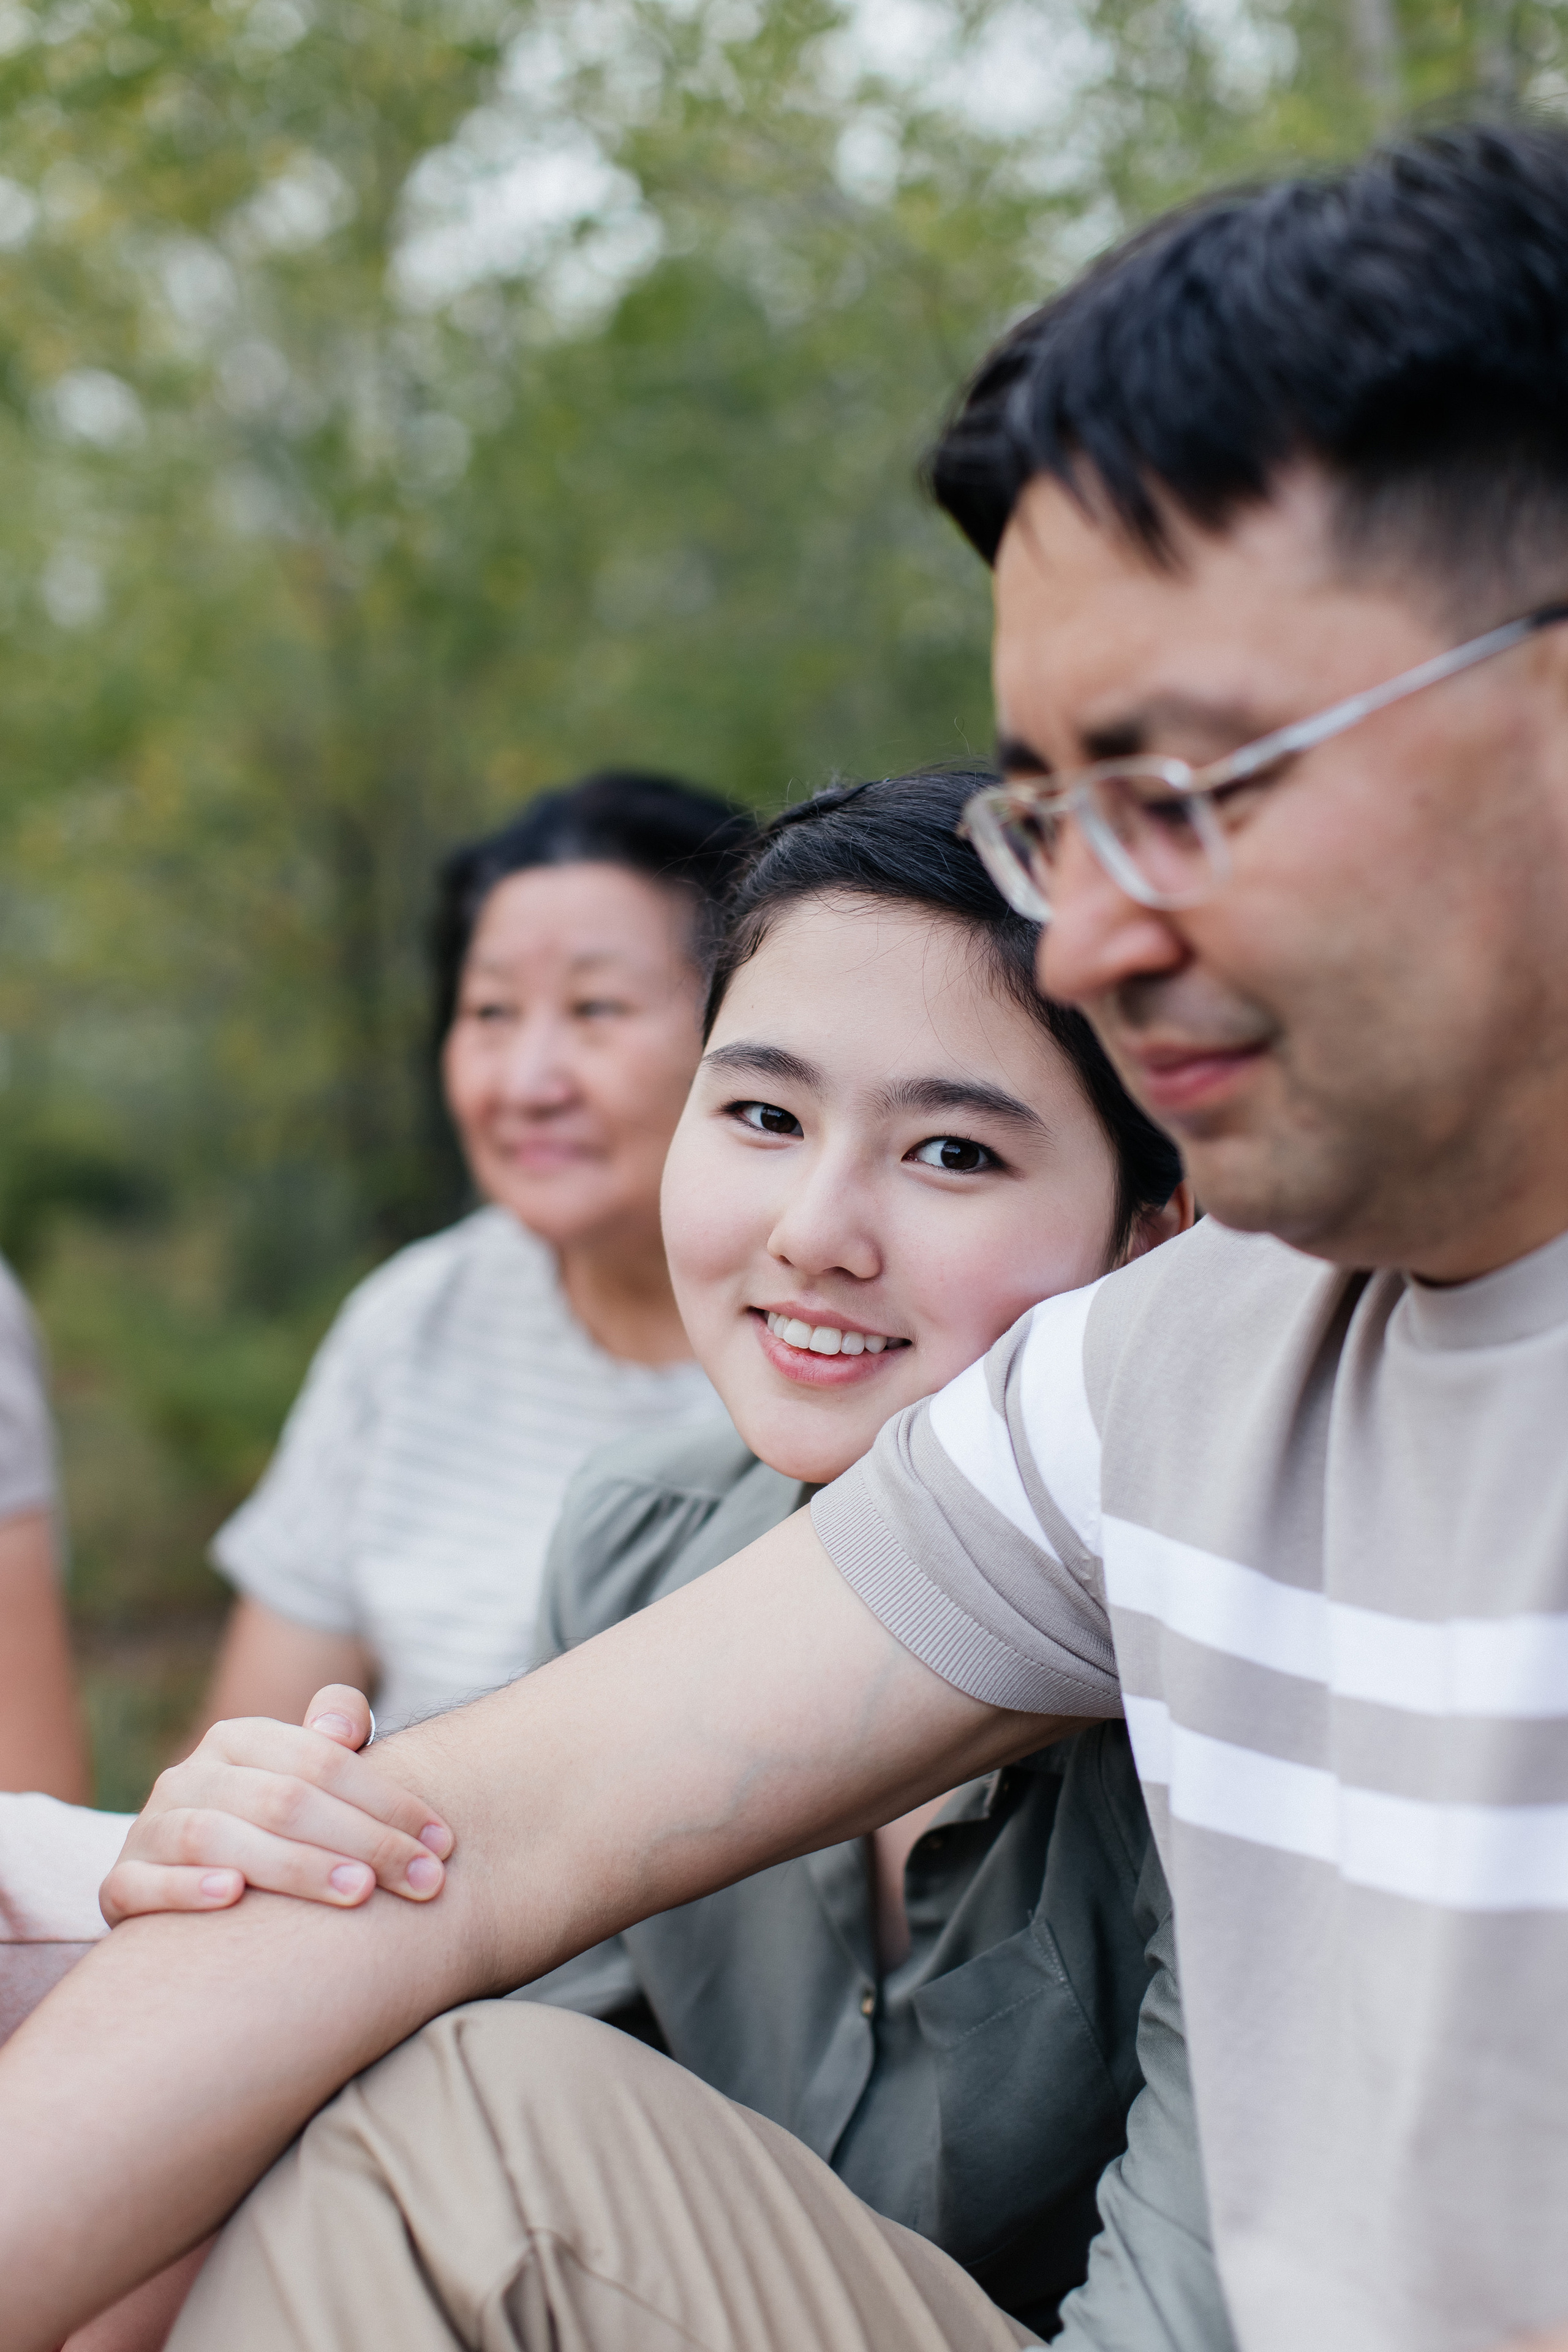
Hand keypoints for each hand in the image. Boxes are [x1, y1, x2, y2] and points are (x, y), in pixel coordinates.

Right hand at [98, 1685, 454, 1923]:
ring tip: (356, 1894)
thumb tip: (344, 1727)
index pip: (323, 1760)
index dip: (388, 1799)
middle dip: (361, 1840)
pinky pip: (142, 1884)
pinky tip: (233, 1899)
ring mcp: (149, 1829)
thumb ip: (334, 1737)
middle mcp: (189, 1777)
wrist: (178, 1877)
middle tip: (420, 1880)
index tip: (443, 1843)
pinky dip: (186, 1889)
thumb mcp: (302, 1773)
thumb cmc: (269, 1826)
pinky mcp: (119, 1884)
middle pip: (283, 1799)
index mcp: (238, 1739)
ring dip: (293, 1866)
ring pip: (217, 1838)